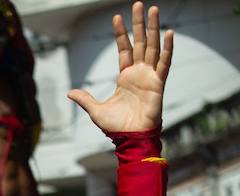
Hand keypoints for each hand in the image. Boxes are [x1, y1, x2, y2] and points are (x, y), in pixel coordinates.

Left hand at [68, 3, 173, 133]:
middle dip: (139, 23)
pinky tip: (170, 33)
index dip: (121, 33)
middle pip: (140, 42)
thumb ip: (85, 99)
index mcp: (125, 76)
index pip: (124, 49)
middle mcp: (138, 73)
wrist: (131, 138)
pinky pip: (164, 63)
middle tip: (139, 4)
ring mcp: (149, 76)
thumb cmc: (116, 127)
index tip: (117, 16)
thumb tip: (69, 93)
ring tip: (154, 10)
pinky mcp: (158, 84)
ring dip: (154, 28)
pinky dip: (168, 49)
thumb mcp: (96, 110)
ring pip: (152, 47)